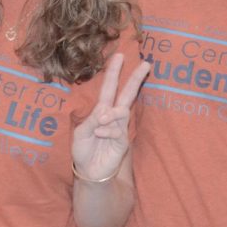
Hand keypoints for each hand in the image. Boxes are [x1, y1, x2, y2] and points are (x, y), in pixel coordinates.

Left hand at [72, 54, 150, 181]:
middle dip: (135, 79)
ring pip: (122, 111)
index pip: (109, 88)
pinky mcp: (123, 141)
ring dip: (111, 114)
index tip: (119, 55)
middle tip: (146, 64)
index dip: (114, 72)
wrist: (89, 171)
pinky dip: (107, 131)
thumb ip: (91, 120)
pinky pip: (117, 130)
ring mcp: (119, 128)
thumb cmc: (84, 150)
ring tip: (101, 120)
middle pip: (127, 94)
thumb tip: (105, 112)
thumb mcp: (81, 133)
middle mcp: (112, 116)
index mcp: (101, 110)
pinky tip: (99, 135)